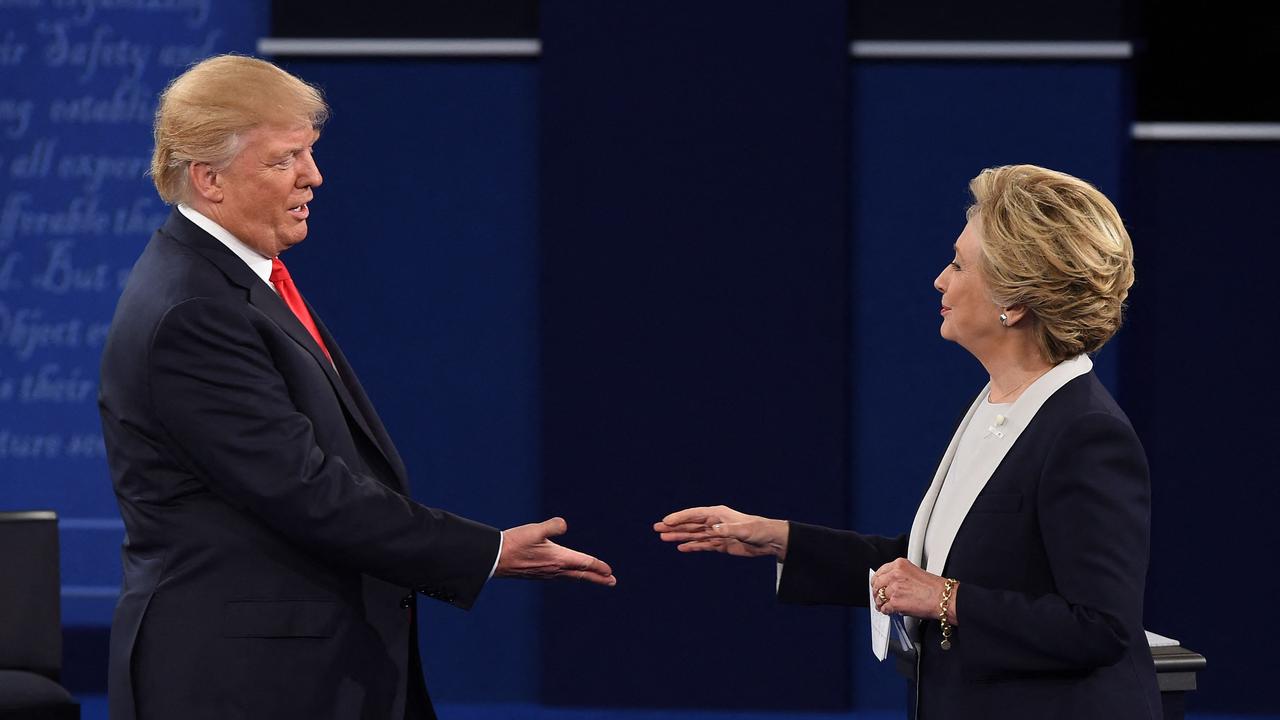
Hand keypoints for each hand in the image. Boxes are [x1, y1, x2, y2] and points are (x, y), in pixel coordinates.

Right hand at [496, 517, 615, 586]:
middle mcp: (555, 570)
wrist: (495, 559)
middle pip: (581, 574)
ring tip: (594, 578)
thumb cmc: (515, 543)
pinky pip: (560, 577)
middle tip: (612, 582)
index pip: (584, 563)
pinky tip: (567, 575)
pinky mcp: (538, 575)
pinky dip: (571, 577)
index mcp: (558, 559)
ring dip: (585, 577)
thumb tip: (564, 525)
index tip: (611, 572)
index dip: (599, 566)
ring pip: (571, 577)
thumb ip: (553, 526)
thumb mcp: (535, 530)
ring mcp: (546, 574)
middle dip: (598, 578)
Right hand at [653, 505, 788, 559]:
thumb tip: (713, 530)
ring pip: (693, 535)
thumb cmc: (758, 530)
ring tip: (663, 538)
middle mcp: (714, 522)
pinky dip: (692, 546)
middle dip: (673, 526)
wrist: (770, 541)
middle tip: (656, 528)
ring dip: (679, 536)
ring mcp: (716, 534)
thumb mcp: (744, 530)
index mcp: (718, 514)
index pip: (694, 514)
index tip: (665, 521)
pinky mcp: (720, 544)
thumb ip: (728, 530)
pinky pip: (702, 545)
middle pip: (690, 524)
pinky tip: (681, 548)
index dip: (679, 518)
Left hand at [871, 558, 956, 622]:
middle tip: (878, 597)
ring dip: (881, 603)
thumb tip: (891, 582)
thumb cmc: (934, 587)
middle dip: (876, 592)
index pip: (880, 571)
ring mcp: (894, 588)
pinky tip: (889, 611)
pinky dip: (886, 611)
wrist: (943, 598)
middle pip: (876, 584)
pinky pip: (884, 608)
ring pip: (879, 597)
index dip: (877, 580)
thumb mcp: (914, 572)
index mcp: (899, 564)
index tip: (877, 585)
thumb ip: (900, 575)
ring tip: (884, 605)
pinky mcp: (895, 602)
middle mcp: (895, 574)